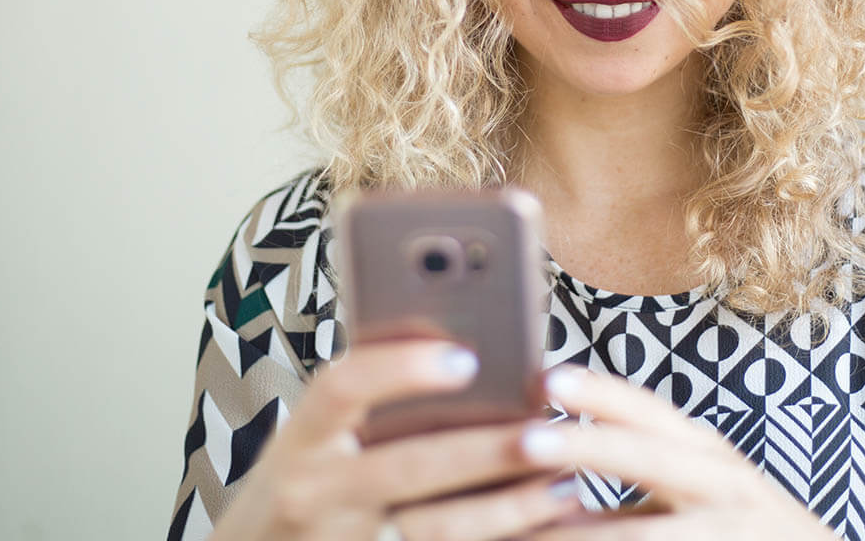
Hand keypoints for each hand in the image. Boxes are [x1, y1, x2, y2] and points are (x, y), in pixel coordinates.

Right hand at [209, 339, 582, 540]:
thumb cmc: (304, 473)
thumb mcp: (314, 430)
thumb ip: (368, 393)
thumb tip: (463, 343)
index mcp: (301, 435)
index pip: (342, 388)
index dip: (401, 369)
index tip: (467, 356)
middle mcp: (315, 491)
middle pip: (406, 466)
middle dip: (482, 448)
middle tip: (546, 425)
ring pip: (435, 529)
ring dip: (507, 506)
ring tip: (564, 478)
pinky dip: (499, 540)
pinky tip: (543, 521)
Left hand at [518, 367, 836, 539]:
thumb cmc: (739, 527)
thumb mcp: (700, 482)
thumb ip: (638, 463)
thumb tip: (540, 447)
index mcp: (704, 452)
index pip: (648, 412)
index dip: (598, 392)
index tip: (544, 376)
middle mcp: (722, 483)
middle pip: (647, 457)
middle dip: (586, 444)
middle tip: (523, 439)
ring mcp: (726, 532)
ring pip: (643, 533)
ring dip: (579, 532)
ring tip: (523, 535)